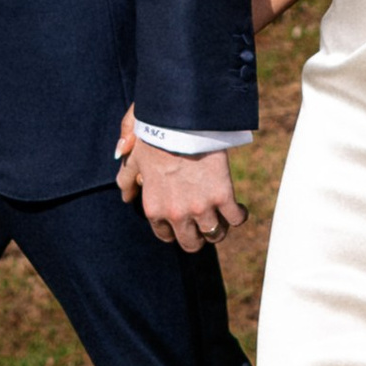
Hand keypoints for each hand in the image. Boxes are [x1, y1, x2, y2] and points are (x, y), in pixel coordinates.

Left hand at [115, 133, 248, 253]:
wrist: (181, 122)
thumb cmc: (155, 137)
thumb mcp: (135, 159)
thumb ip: (127, 180)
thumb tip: (126, 197)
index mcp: (154, 209)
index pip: (166, 236)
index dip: (175, 230)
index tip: (183, 221)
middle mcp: (177, 214)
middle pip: (192, 243)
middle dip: (197, 236)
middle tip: (203, 222)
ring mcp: (201, 207)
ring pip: (215, 235)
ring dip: (219, 228)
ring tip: (221, 215)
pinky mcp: (223, 196)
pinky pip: (236, 219)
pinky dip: (239, 215)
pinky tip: (238, 207)